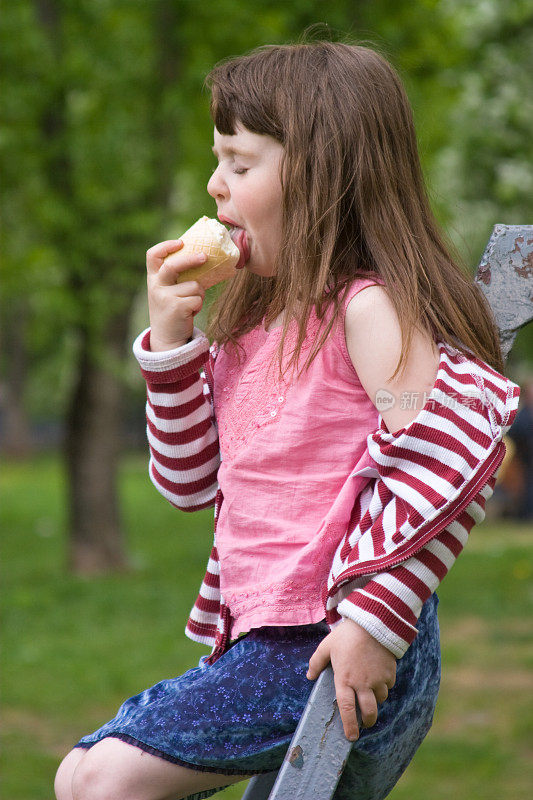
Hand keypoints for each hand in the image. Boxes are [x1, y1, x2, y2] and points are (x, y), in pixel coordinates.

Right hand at [146, 239, 206, 350]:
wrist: (166, 339)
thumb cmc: (172, 311)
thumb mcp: (168, 292)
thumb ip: (178, 278)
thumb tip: (205, 260)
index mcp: (153, 279)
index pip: (153, 256)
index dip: (166, 246)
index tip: (181, 242)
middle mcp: (156, 286)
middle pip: (173, 265)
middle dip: (191, 260)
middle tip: (204, 257)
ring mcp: (165, 297)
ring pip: (194, 285)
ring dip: (199, 294)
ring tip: (191, 304)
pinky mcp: (176, 308)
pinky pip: (197, 298)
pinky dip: (198, 305)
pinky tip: (190, 313)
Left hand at [307, 619, 395, 740]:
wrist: (372, 622)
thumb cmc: (347, 635)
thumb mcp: (327, 646)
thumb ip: (316, 662)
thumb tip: (309, 676)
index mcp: (344, 679)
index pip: (346, 709)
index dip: (348, 725)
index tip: (350, 737)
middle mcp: (362, 683)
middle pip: (368, 712)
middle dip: (367, 721)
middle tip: (364, 723)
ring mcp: (378, 679)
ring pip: (380, 700)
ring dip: (375, 700)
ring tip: (369, 692)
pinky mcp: (390, 673)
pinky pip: (388, 686)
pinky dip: (384, 685)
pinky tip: (378, 676)